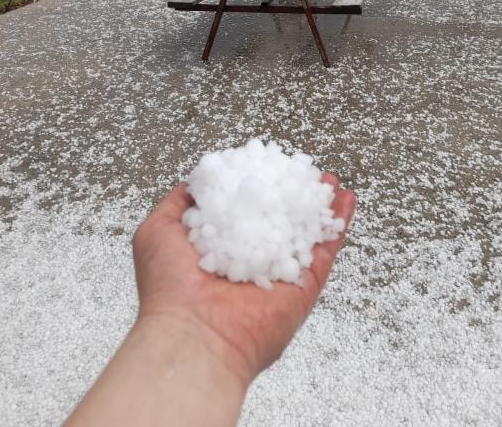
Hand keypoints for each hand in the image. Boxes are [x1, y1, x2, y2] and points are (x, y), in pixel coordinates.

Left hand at [132, 173, 354, 388]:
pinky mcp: (303, 284)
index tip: (263, 164)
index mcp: (219, 246)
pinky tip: (343, 200)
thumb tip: (196, 182)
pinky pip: (325, 249)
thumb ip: (178, 203)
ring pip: (305, 229)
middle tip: (300, 170)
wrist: (193, 336)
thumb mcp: (158, 231)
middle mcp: (250, 258)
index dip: (254, 184)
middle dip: (290, 191)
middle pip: (277, 217)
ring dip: (317, 202)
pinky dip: (337, 223)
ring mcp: (279, 270)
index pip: (241, 208)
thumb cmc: (169, 290)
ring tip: (326, 180)